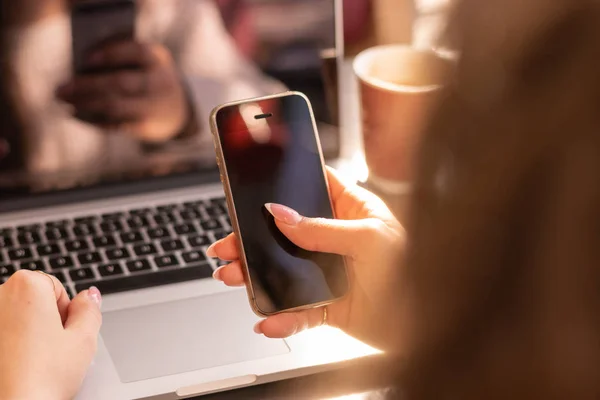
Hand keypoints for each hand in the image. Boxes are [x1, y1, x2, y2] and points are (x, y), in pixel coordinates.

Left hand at [0, 271, 101, 399]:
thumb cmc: (43, 378)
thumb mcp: (84, 339)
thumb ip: (90, 310)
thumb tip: (90, 296)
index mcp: (26, 285)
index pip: (57, 287)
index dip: (66, 313)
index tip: (63, 335)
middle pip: (34, 300)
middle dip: (47, 321)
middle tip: (52, 351)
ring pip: (17, 319)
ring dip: (29, 334)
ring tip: (35, 363)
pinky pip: (4, 335)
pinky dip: (11, 346)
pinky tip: (17, 368)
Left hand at [57, 41, 188, 142]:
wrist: (180, 109)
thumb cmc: (148, 77)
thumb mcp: (143, 63)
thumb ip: (119, 61)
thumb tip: (78, 70)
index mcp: (157, 59)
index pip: (136, 52)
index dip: (111, 54)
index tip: (86, 59)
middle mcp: (159, 83)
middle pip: (121, 83)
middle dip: (87, 85)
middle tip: (60, 89)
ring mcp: (154, 107)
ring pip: (116, 107)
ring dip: (85, 104)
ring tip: (65, 102)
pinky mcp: (147, 128)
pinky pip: (116, 125)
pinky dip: (93, 120)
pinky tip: (76, 114)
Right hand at [207, 167, 405, 350]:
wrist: (424, 326)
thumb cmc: (413, 271)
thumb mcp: (370, 239)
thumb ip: (323, 229)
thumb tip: (283, 214)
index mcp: (352, 211)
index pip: (315, 187)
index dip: (287, 184)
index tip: (255, 183)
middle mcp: (336, 238)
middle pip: (286, 232)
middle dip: (254, 238)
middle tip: (228, 244)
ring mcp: (328, 271)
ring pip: (283, 270)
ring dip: (255, 275)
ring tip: (233, 277)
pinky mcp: (326, 304)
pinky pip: (296, 309)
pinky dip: (280, 318)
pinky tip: (268, 321)